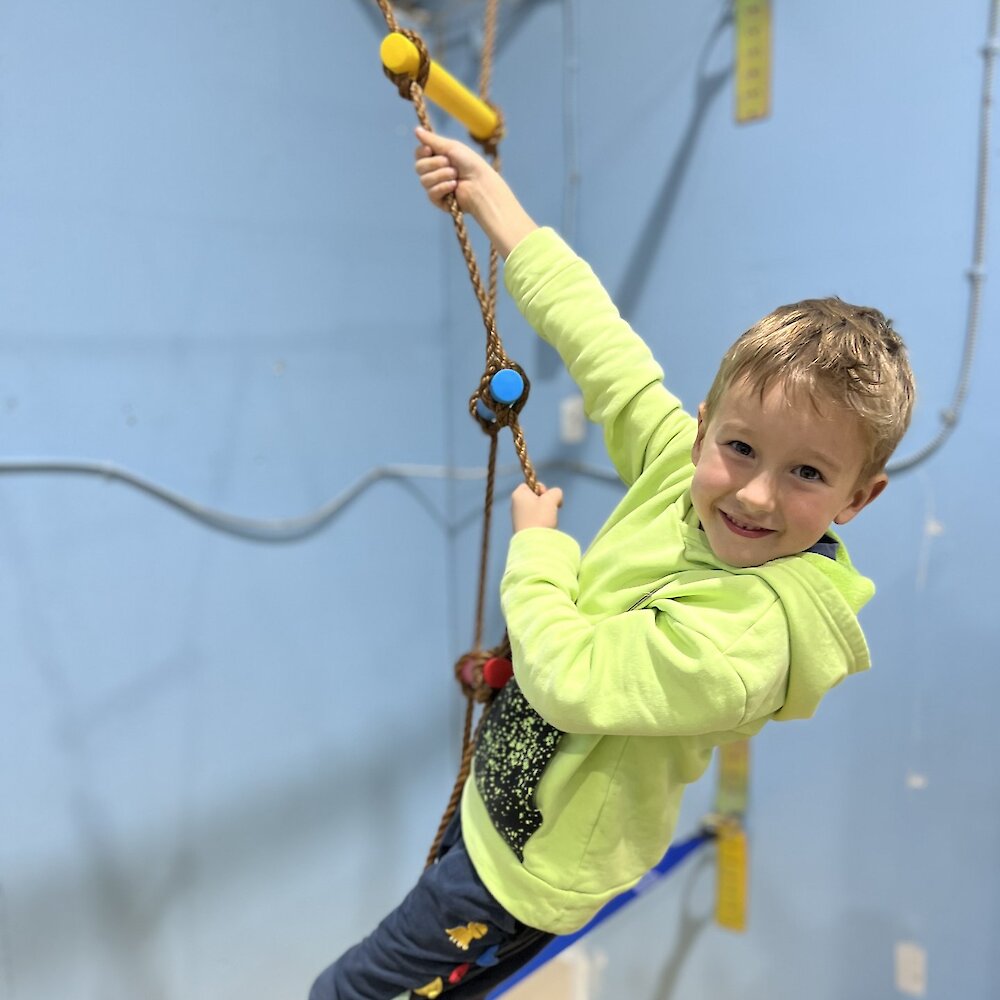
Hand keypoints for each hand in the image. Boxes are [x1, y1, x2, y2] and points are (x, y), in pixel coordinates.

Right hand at [413, 126, 537, 257]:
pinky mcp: (440, 201)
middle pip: (419, 167)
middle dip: (434, 164)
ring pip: (424, 180)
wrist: (481, 184)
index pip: (419, 155)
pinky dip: (443, 187)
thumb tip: (416, 129)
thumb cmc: (470, 163)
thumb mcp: (451, 147)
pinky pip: (431, 193)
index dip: (421, 152)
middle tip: (450, 163)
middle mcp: (435, 172)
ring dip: (441, 175)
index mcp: (437, 158)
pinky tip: (455, 187)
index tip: (429, 150)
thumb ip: (432, 140)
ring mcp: (436, 187)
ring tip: (456, 176)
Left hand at [511, 483, 563, 531]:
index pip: (529, 484)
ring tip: (547, 520)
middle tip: (549, 508)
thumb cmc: (540, 518)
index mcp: (518, 494)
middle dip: (545, 501)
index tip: (546, 497)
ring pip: (536, 509)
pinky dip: (541, 521)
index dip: (541, 488)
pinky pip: (535, 519)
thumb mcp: (552, 499)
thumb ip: (556, 492)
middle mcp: (515, 504)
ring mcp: (518, 517)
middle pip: (534, 496)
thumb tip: (556, 497)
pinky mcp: (522, 528)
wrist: (533, 542)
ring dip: (545, 512)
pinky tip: (544, 527)